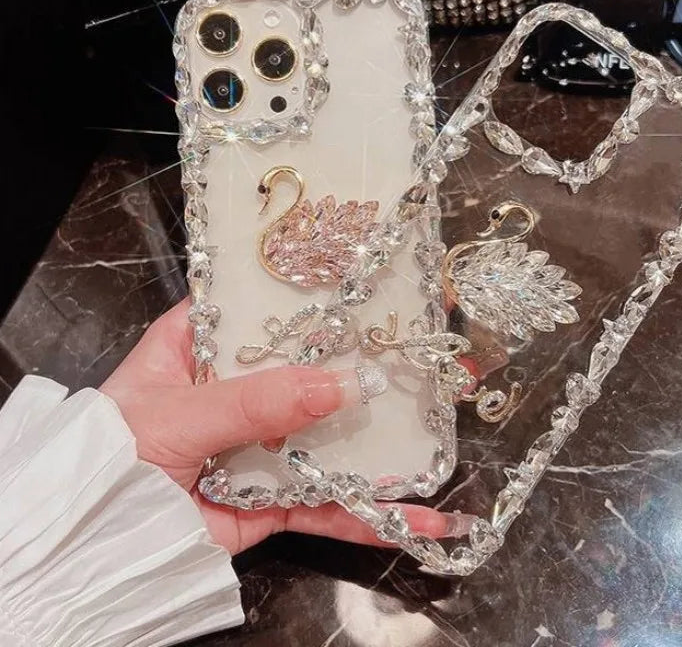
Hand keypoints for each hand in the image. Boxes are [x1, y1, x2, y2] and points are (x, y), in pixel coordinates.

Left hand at [100, 299, 466, 554]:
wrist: (89, 550)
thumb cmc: (115, 457)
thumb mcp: (180, 413)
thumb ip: (257, 400)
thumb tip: (344, 386)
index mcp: (202, 346)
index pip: (263, 305)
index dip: (314, 292)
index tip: (370, 282)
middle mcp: (236, 389)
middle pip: (310, 367)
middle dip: (367, 364)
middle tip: (424, 354)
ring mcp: (259, 444)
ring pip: (328, 436)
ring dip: (382, 442)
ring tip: (439, 436)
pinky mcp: (270, 498)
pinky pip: (325, 502)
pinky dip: (367, 512)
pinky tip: (414, 518)